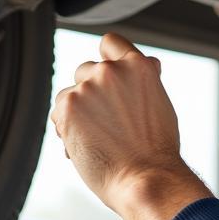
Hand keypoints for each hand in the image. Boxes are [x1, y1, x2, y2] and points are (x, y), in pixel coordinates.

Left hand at [50, 33, 193, 214]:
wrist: (145, 177)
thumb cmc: (157, 147)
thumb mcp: (160, 101)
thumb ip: (144, 79)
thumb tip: (144, 62)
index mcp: (139, 65)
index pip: (110, 43)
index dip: (108, 58)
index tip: (111, 78)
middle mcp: (112, 70)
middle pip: (85, 70)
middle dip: (91, 92)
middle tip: (107, 121)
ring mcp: (88, 87)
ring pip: (70, 93)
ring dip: (77, 111)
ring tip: (97, 137)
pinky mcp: (68, 107)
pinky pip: (59, 112)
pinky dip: (67, 129)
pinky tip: (85, 147)